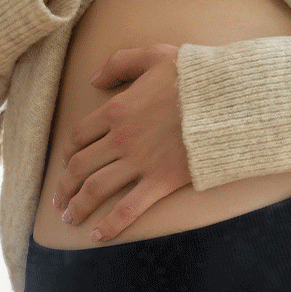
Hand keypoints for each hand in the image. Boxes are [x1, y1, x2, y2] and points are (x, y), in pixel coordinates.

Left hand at [54, 44, 192, 241]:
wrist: (230, 100)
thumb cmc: (197, 77)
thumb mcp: (156, 55)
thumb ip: (121, 62)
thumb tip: (94, 80)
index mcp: (118, 109)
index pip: (79, 136)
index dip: (68, 153)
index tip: (66, 164)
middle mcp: (121, 138)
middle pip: (80, 166)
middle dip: (64, 186)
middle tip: (60, 200)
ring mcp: (140, 162)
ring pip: (96, 189)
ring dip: (78, 206)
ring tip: (69, 218)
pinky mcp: (161, 181)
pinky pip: (128, 208)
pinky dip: (110, 225)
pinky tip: (97, 236)